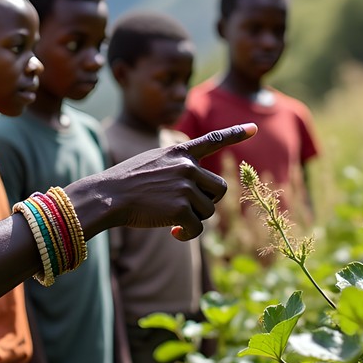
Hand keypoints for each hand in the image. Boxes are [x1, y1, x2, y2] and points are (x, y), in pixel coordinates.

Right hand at [67, 123, 255, 240]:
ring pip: (208, 210)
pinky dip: (187, 234)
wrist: (108, 195)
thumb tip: (198, 191)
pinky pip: (197, 227)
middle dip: (207, 202)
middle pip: (219, 189)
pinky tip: (172, 232)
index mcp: (179, 152)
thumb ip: (176, 168)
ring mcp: (185, 186)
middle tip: (187, 209)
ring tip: (172, 218)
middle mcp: (186, 166)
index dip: (235, 134)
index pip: (212, 140)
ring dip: (194, 219)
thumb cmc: (125, 183)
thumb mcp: (152, 162)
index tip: (253, 129)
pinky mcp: (181, 208)